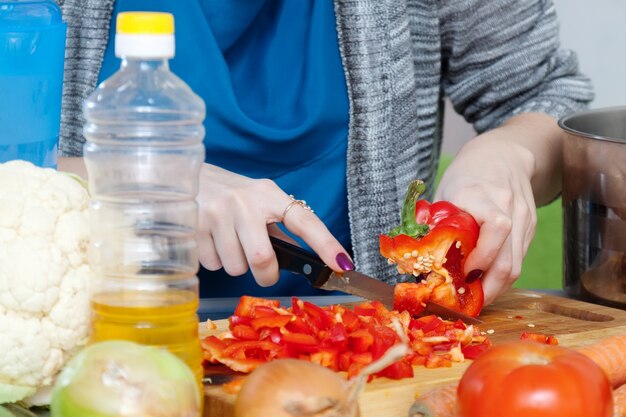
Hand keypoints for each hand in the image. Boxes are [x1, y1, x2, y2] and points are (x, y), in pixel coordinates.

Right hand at [196, 164, 351, 286]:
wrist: (185, 175)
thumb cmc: (229, 194)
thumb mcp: (258, 201)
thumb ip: (278, 227)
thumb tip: (303, 261)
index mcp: (268, 194)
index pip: (304, 221)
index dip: (326, 244)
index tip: (343, 264)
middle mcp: (244, 202)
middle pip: (263, 259)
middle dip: (266, 276)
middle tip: (264, 271)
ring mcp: (217, 214)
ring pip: (236, 267)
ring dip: (237, 266)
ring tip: (230, 244)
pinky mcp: (194, 227)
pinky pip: (213, 264)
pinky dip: (215, 261)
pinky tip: (212, 241)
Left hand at [435, 127, 537, 304]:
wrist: (503, 155)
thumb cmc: (467, 174)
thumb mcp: (444, 192)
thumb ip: (433, 223)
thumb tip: (418, 259)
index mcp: (482, 194)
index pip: (496, 227)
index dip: (481, 256)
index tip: (462, 271)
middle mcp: (509, 207)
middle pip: (508, 259)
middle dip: (488, 288)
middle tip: (467, 301)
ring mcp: (524, 219)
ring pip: (517, 265)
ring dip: (496, 287)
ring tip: (476, 297)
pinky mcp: (531, 228)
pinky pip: (519, 259)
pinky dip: (503, 274)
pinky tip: (487, 280)